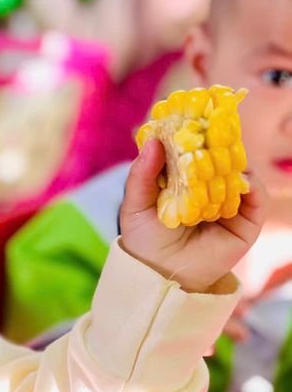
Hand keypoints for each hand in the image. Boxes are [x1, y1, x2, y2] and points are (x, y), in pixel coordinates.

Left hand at [118, 138, 267, 293]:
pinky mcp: (246, 223)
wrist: (160, 275)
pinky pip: (256, 199)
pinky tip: (239, 181)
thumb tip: (154, 140)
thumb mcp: (136, 204)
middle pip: (220, 159)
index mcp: (183, 182)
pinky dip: (251, 187)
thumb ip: (142, 174)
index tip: (192, 117)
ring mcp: (229, 204)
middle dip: (219, 143)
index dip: (194, 134)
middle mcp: (208, 189)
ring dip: (234, 163)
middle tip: (215, 126)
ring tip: (223, 156)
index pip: (193, 152)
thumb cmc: (144, 240)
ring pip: (240, 175)